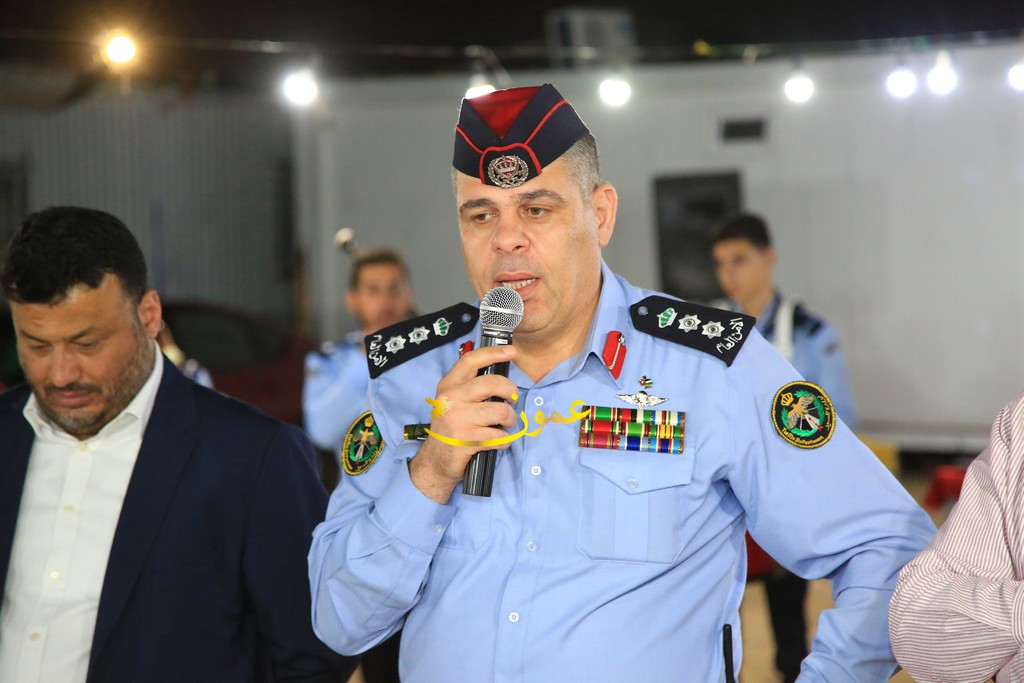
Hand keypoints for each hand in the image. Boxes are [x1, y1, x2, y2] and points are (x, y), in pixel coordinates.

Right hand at [409, 344, 517, 502]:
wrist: (435, 461)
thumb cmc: (450, 428)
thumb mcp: (453, 401)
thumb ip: (470, 385)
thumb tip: (499, 369)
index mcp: (448, 386)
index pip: (471, 360)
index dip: (494, 353)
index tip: (511, 351)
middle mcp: (450, 400)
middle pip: (492, 383)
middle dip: (510, 391)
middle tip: (512, 400)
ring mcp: (457, 420)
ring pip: (500, 411)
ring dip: (509, 420)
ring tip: (503, 425)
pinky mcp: (466, 440)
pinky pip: (499, 437)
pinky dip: (504, 441)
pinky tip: (497, 442)